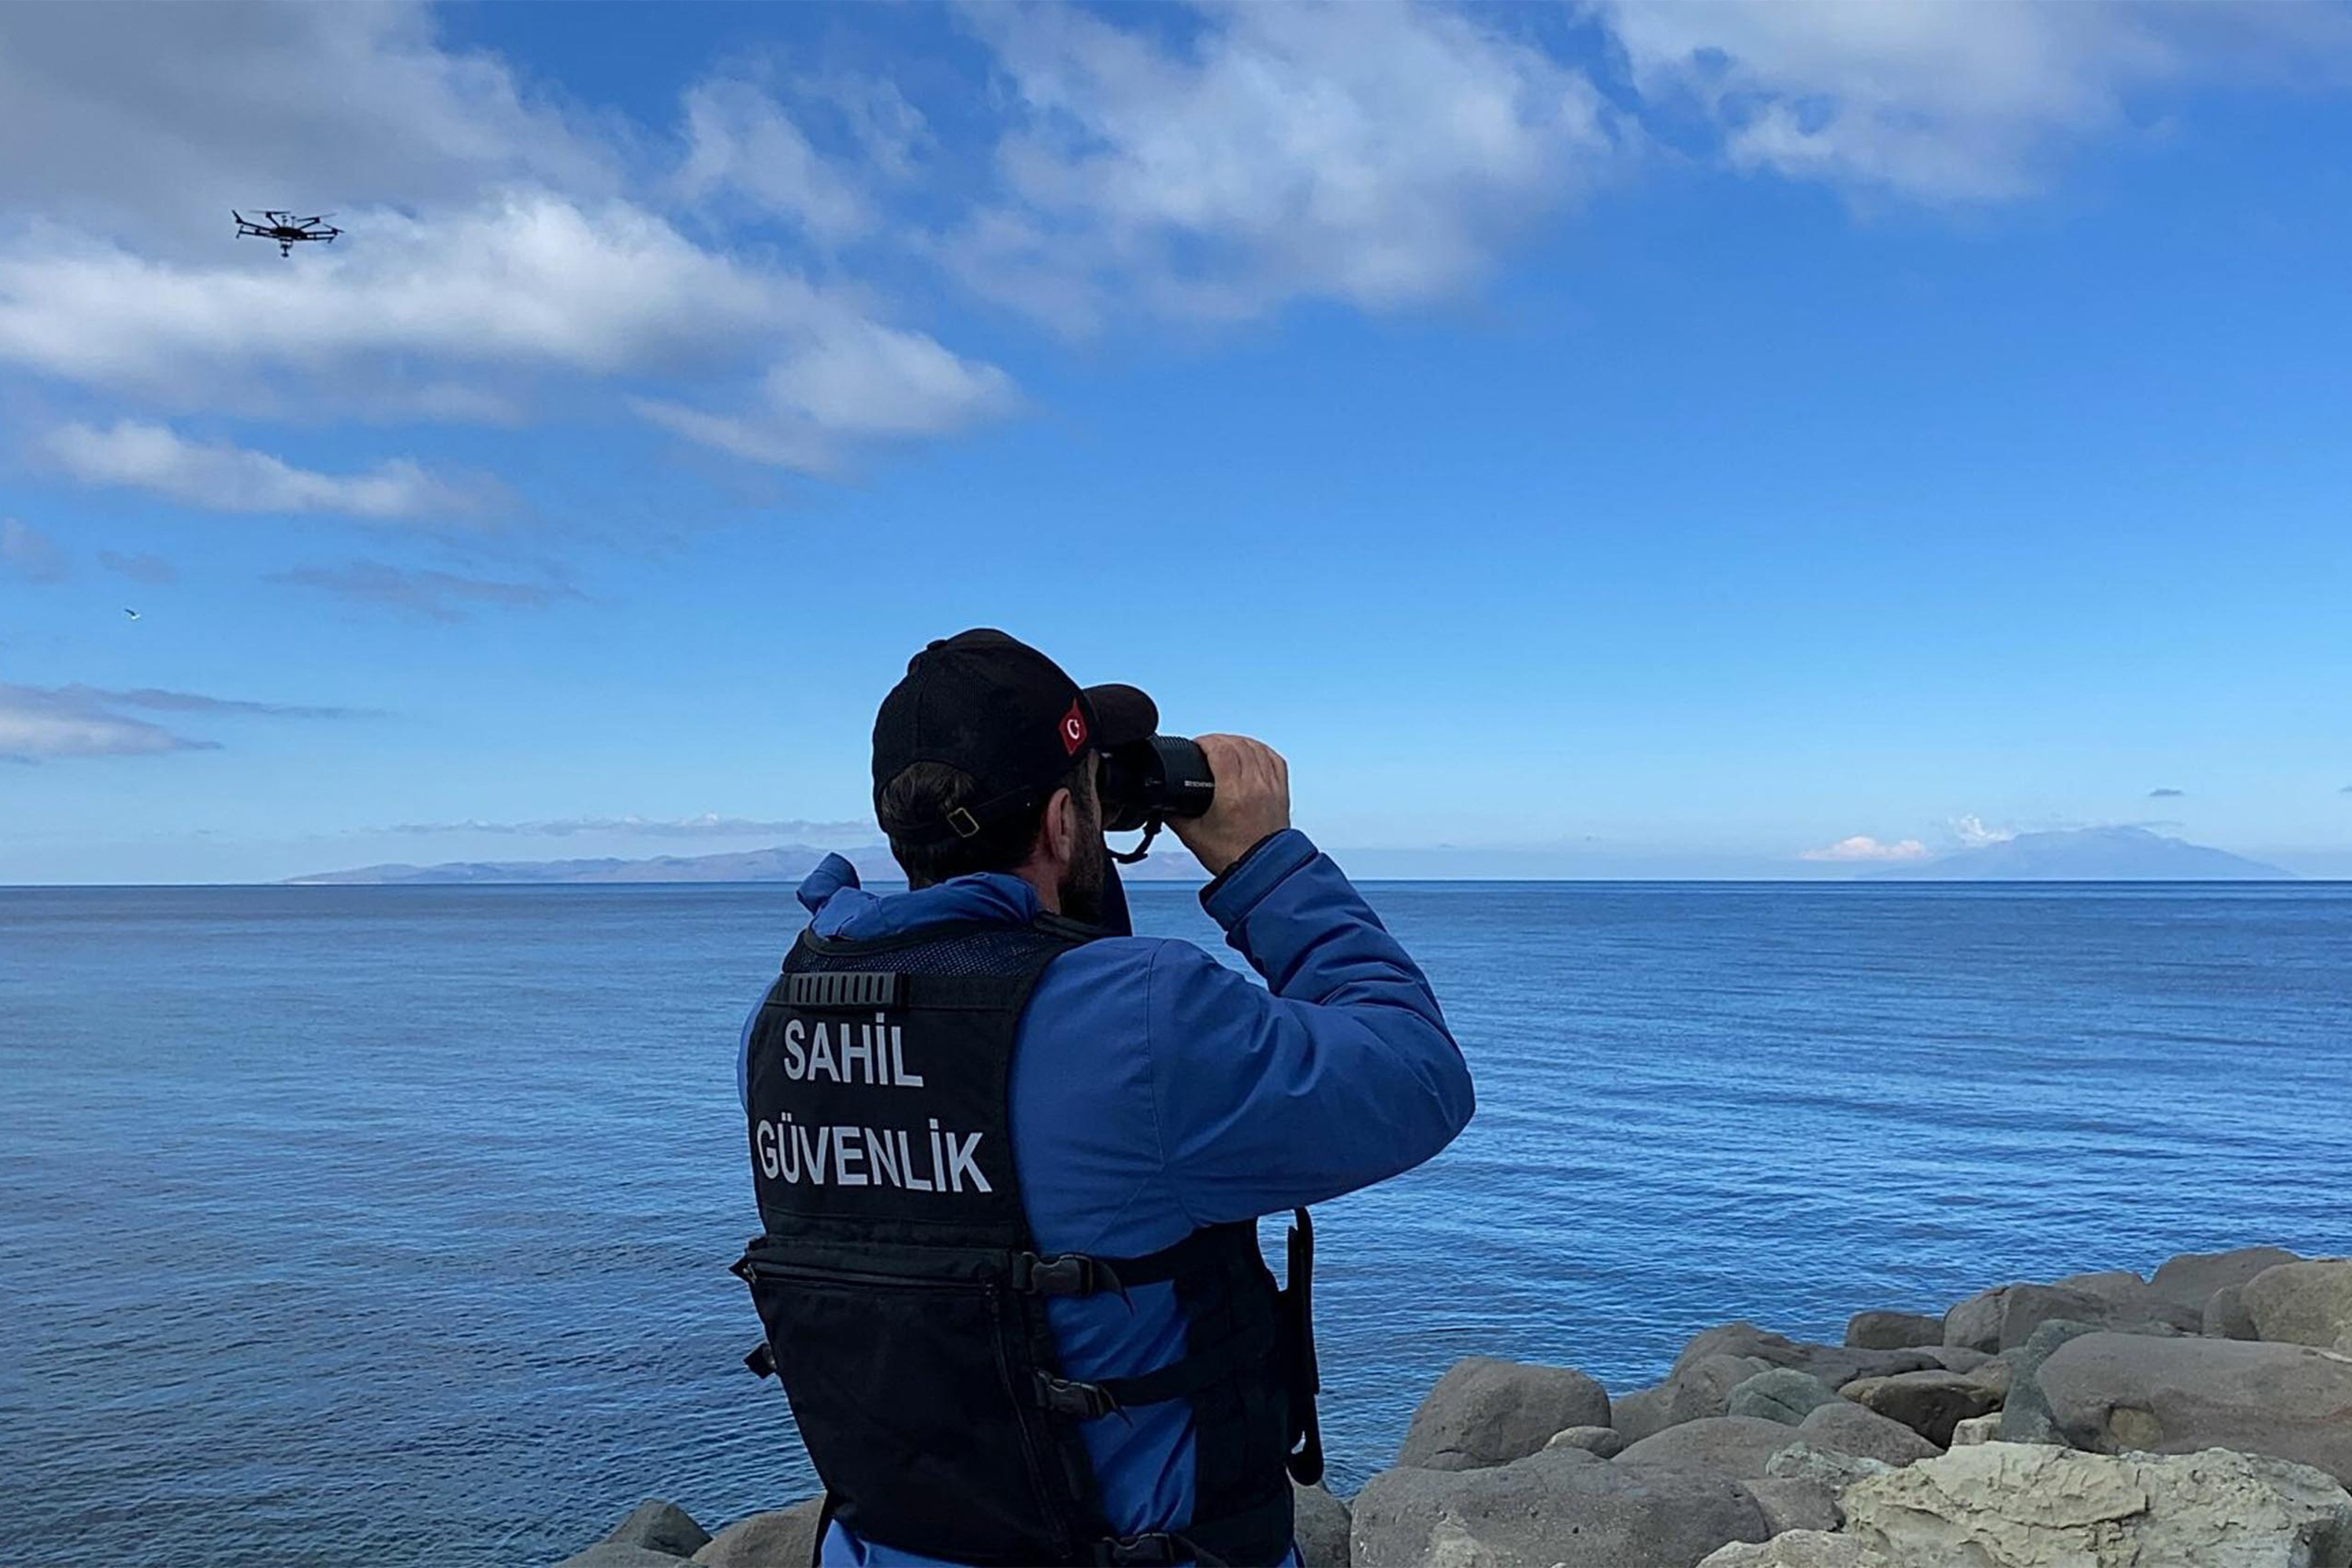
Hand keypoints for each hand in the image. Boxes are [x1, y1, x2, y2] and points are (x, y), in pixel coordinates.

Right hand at [1170, 733, 1290, 877]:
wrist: (1261, 873)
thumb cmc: (1228, 857)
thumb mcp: (1191, 834)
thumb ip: (1173, 814)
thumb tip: (1160, 801)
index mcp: (1232, 794)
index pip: (1221, 749)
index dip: (1205, 741)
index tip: (1195, 746)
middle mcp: (1255, 786)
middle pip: (1237, 744)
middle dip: (1218, 740)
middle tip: (1205, 747)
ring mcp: (1271, 787)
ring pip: (1256, 747)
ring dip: (1238, 742)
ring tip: (1224, 748)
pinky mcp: (1281, 792)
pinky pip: (1273, 758)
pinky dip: (1259, 750)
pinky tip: (1249, 752)